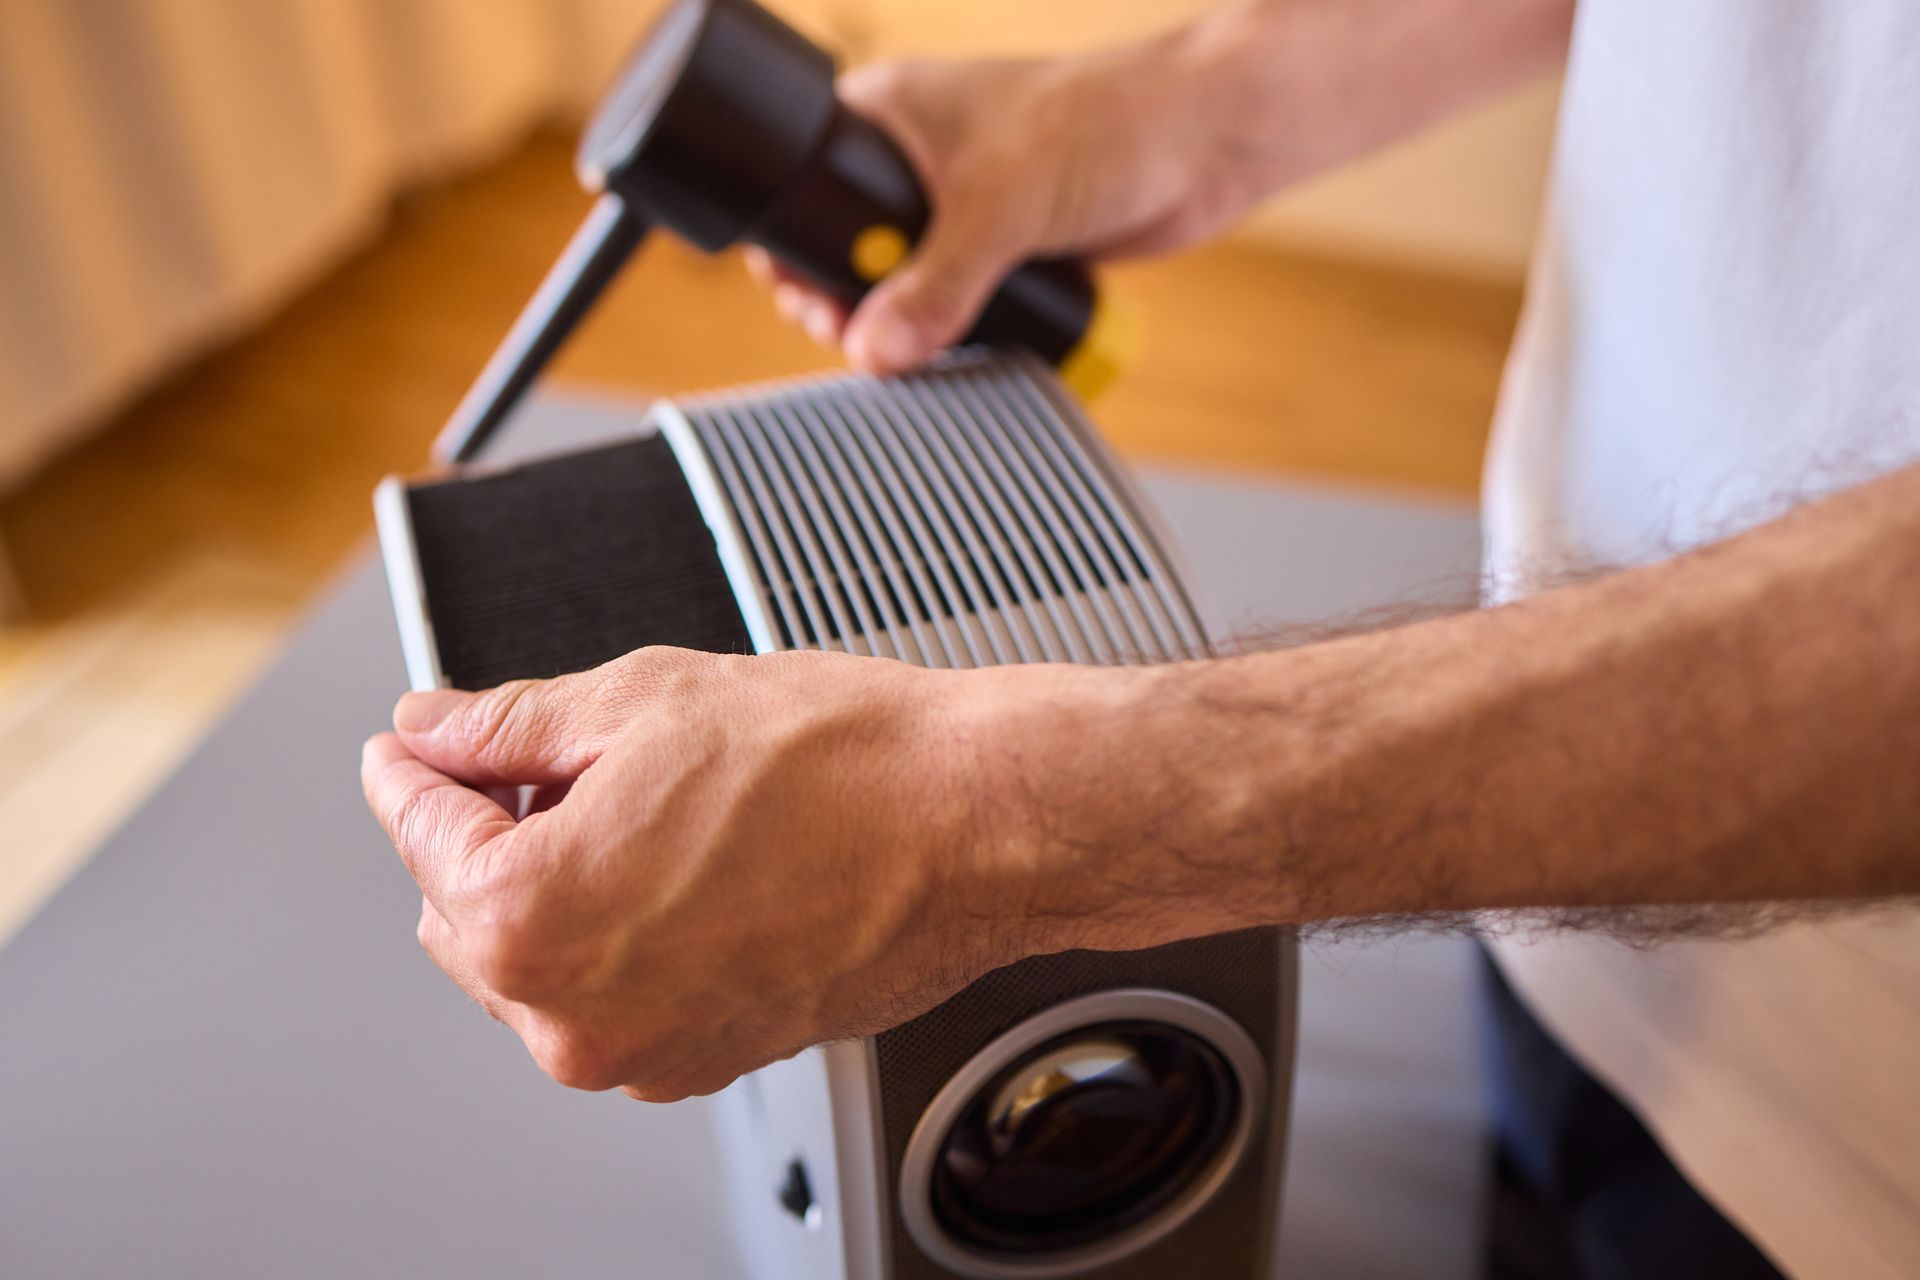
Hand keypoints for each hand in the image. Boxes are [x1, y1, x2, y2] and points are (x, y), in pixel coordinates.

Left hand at [360, 647, 1140, 1100]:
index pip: (416, 829)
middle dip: (484, 829)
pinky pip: (614, 997)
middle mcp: (575, 1013)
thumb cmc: (840, 762)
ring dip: (552, 887)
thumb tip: (433, 726)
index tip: (409, 741)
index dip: (410, 764)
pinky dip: (618, 938)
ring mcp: (644, 1049)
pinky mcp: (704, 1055)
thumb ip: (503, 723)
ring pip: (536, 965)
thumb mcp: (640, 700)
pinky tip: (683, 863)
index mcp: (531, 917)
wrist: (974, 822)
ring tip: (641, 805)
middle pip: (461, 911)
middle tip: (547, 757)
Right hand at [750, 31, 1260, 371]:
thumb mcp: (1001, 206)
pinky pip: (955, 298)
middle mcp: (916, 157)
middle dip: (847, 301)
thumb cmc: (1106, 123)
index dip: (795, 250)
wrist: (1206, 140)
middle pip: (845, 246)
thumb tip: (874, 350)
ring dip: (902, 323)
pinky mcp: (1005, 243)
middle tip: (856, 340)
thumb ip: (935, 283)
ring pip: (902, 280)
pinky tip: (952, 352)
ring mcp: (961, 203)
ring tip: (906, 356)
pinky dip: (951, 328)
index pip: (804, 186)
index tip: (812, 303)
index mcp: (890, 114)